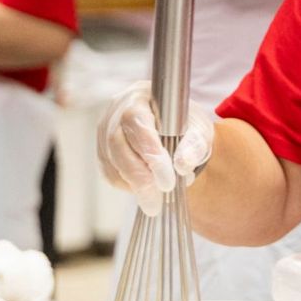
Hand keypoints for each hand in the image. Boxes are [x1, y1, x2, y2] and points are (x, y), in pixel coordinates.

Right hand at [95, 81, 214, 216]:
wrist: (171, 121)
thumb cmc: (184, 122)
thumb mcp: (199, 127)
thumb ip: (195, 144)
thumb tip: (182, 165)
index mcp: (139, 98)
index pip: (138, 125)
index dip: (151, 154)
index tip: (167, 181)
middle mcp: (116, 113)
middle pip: (118, 146)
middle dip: (139, 177)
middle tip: (156, 202)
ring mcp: (104, 132)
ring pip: (112, 162)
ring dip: (133, 184)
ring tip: (155, 199)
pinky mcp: (102, 150)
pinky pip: (109, 172)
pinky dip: (127, 185)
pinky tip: (145, 188)